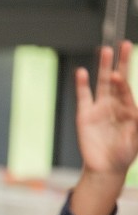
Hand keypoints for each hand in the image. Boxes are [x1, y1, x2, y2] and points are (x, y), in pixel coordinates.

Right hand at [77, 41, 137, 178]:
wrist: (105, 169)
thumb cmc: (124, 154)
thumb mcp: (136, 138)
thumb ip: (137, 124)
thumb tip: (136, 111)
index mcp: (130, 109)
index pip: (127, 90)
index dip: (123, 82)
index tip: (119, 74)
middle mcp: (115, 105)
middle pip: (118, 80)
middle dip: (122, 63)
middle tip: (124, 45)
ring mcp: (100, 108)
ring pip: (102, 83)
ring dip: (104, 67)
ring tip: (106, 51)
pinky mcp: (85, 115)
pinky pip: (84, 96)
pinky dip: (82, 85)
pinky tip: (82, 73)